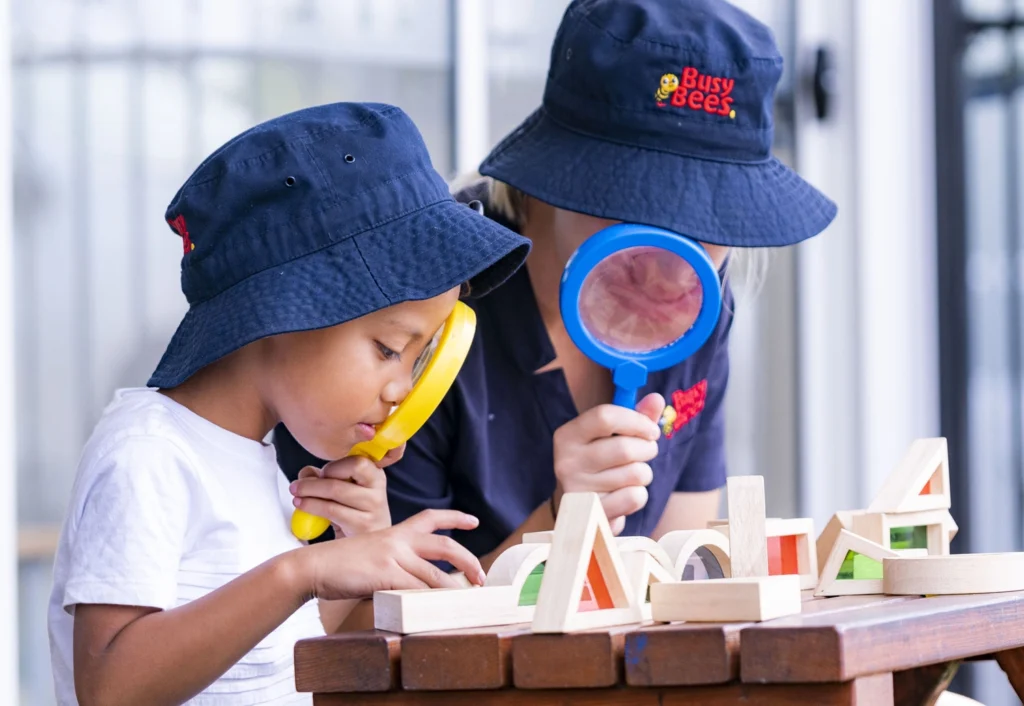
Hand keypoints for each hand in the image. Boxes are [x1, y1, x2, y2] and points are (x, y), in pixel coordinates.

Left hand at [289, 444, 405, 536]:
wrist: (369, 544)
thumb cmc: (355, 513)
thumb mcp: (343, 491)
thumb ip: (324, 477)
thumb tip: (306, 473)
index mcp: (375, 475)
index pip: (357, 461)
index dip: (334, 466)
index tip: (321, 474)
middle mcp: (378, 489)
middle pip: (342, 476)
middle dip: (314, 481)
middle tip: (296, 487)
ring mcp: (373, 508)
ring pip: (335, 491)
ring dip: (309, 492)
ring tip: (297, 497)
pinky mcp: (363, 525)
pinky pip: (332, 511)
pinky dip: (313, 507)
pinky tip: (303, 507)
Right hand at [302, 509, 484, 599]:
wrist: (312, 567)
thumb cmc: (340, 565)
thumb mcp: (372, 554)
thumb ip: (395, 562)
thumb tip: (416, 582)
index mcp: (395, 532)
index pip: (431, 517)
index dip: (455, 518)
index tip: (475, 521)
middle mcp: (398, 540)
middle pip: (445, 546)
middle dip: (468, 561)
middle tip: (481, 576)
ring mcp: (392, 556)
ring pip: (435, 575)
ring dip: (454, 590)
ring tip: (466, 601)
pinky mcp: (385, 574)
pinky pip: (416, 589)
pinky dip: (430, 601)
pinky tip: (438, 609)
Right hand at [552, 393, 664, 531]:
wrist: (579, 510)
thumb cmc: (600, 464)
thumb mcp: (611, 437)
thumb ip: (635, 416)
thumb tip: (656, 399)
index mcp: (568, 435)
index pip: (605, 416)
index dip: (636, 421)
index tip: (651, 430)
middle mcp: (567, 461)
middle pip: (625, 448)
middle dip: (647, 449)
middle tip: (646, 452)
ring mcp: (578, 489)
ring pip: (636, 473)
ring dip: (644, 474)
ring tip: (632, 475)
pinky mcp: (593, 513)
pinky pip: (635, 497)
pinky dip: (639, 495)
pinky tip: (625, 494)